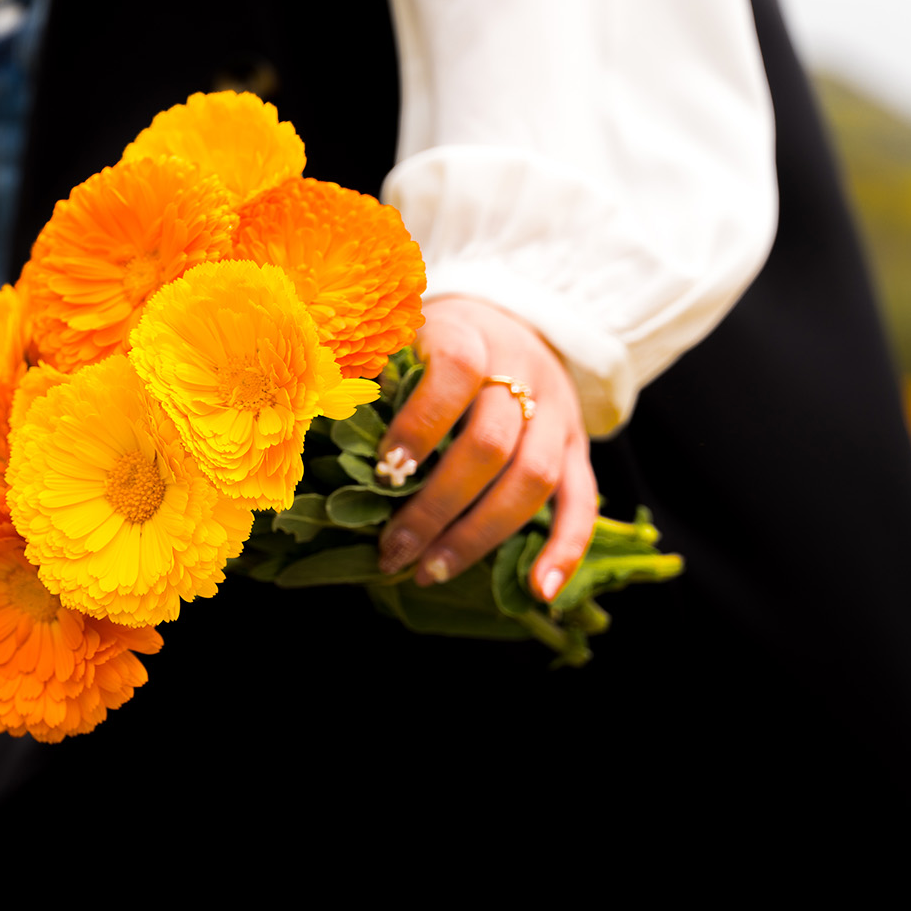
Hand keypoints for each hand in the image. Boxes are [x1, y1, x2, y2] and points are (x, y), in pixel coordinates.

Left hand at [375, 297, 596, 599]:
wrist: (509, 321)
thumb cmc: (432, 342)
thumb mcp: (398, 338)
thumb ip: (370, 376)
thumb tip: (327, 425)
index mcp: (469, 335)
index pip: (456, 371)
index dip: (421, 422)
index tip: (387, 469)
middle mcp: (522, 372)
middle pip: (490, 443)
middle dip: (437, 506)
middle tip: (394, 550)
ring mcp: (557, 412)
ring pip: (532, 478)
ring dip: (481, 534)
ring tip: (432, 570)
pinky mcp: (578, 446)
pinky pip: (582, 500)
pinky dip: (566, 547)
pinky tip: (540, 590)